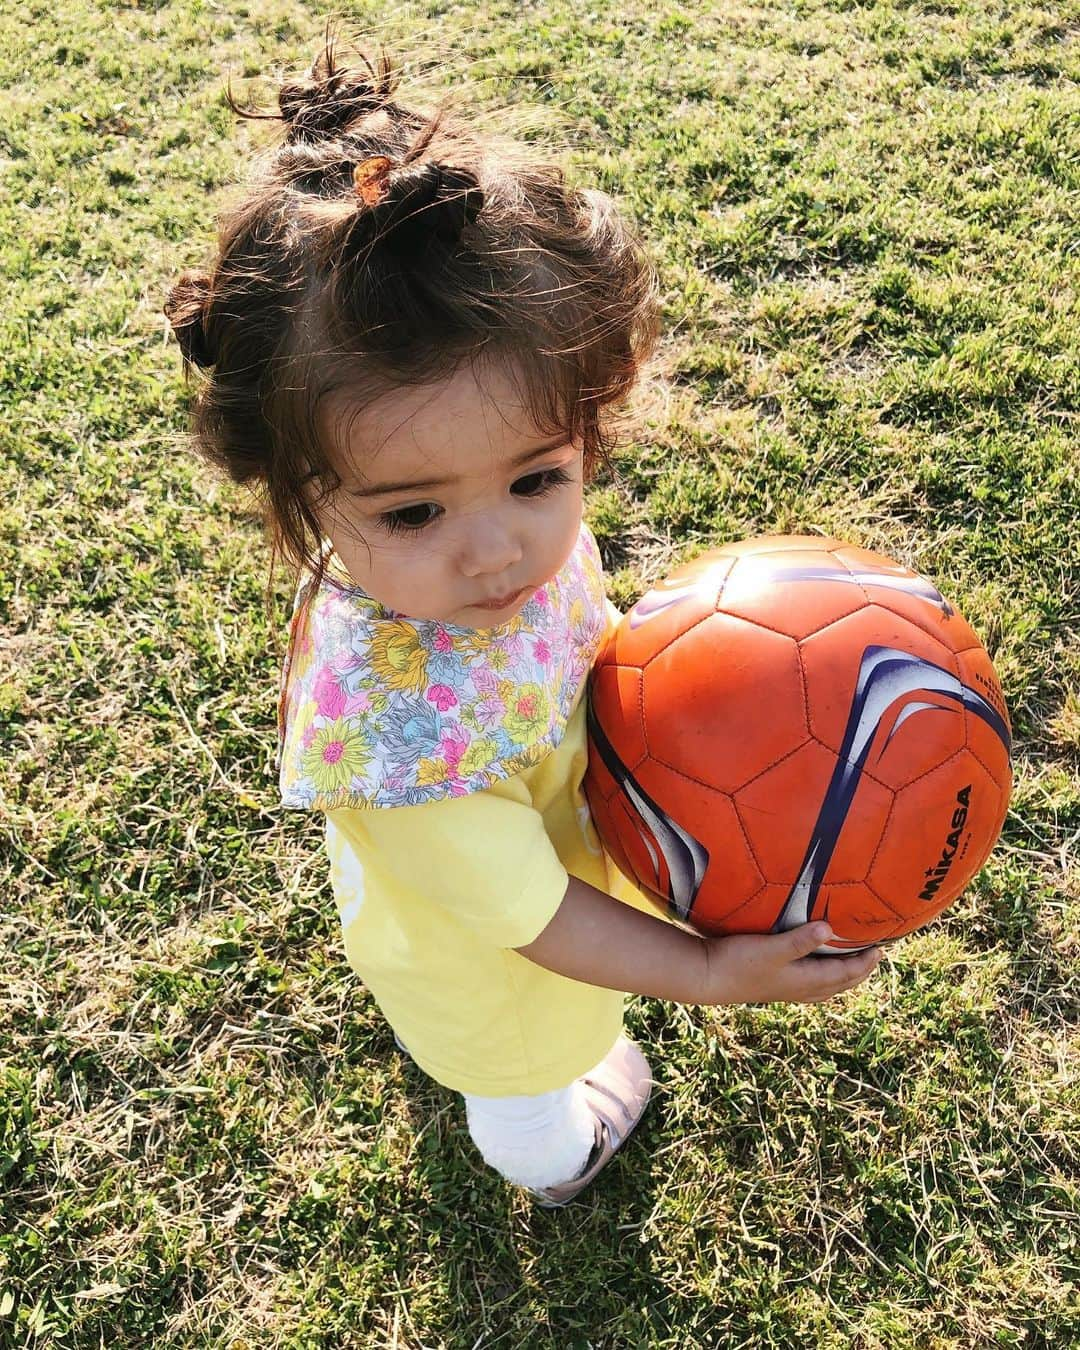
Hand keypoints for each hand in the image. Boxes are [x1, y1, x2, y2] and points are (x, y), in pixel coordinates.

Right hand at [701, 922, 881, 1005]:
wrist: (707, 977)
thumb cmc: (739, 961)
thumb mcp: (772, 948)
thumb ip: (800, 939)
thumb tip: (829, 928)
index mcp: (805, 981)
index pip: (845, 973)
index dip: (865, 962)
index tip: (882, 948)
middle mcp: (800, 989)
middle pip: (840, 983)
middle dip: (859, 971)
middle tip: (875, 957)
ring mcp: (787, 990)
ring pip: (826, 988)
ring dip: (843, 977)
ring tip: (852, 965)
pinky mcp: (774, 986)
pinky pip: (810, 986)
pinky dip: (823, 979)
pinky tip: (814, 971)